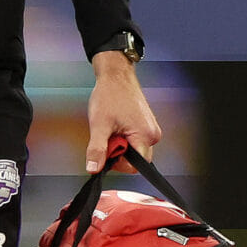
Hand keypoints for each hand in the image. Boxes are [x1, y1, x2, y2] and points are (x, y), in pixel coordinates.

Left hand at [86, 50, 161, 171]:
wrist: (116, 77)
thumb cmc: (109, 96)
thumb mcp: (99, 125)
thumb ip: (97, 149)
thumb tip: (93, 169)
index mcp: (145, 136)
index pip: (135, 166)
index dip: (118, 163)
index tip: (106, 150)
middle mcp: (152, 135)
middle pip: (135, 158)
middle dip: (118, 151)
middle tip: (107, 135)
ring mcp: (150, 130)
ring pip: (133, 149)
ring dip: (119, 144)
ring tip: (111, 127)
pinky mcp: (145, 126)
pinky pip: (134, 140)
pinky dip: (122, 137)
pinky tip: (116, 125)